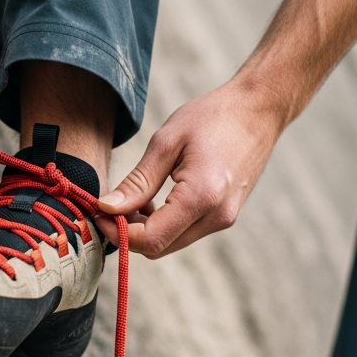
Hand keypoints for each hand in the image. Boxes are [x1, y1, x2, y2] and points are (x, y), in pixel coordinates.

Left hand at [96, 79, 283, 257]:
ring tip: (134, 197)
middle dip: (128, 233)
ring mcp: (225, 219)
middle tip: (109, 205)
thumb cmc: (213, 117)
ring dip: (146, 229)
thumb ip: (137, 182)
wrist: (258, 109)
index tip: (98, 212)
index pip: (150, 240)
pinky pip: (186, 231)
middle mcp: (217, 216)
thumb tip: (107, 208)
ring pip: (172, 242)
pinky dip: (164, 223)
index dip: (118, 232)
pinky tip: (156, 199)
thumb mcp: (167, 142)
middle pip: (160, 248)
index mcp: (202, 197)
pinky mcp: (226, 215)